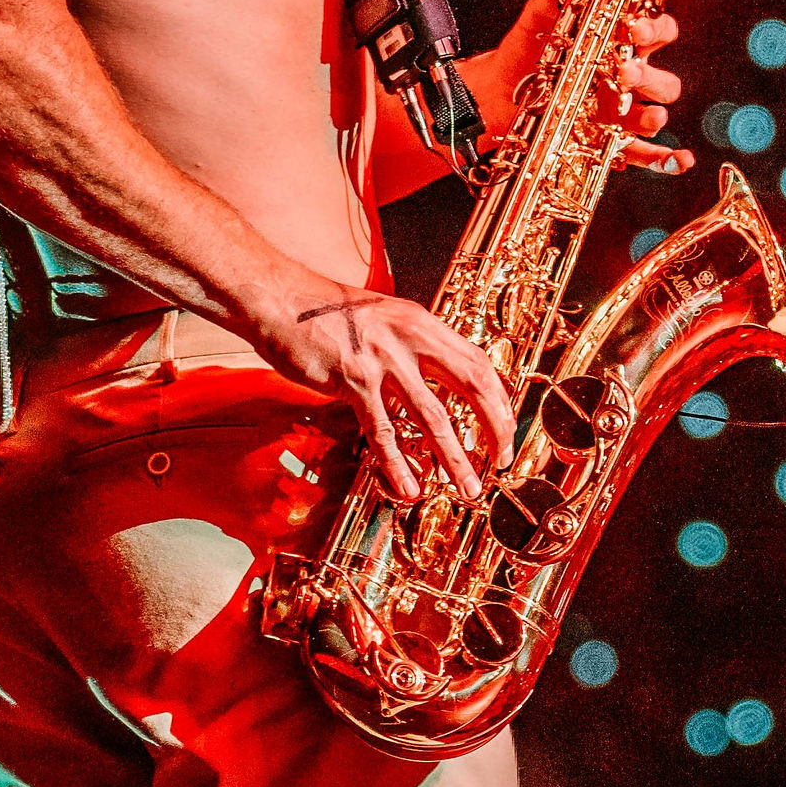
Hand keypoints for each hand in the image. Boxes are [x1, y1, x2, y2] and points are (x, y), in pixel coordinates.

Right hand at [261, 286, 516, 505]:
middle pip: (472, 384)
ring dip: (455, 458)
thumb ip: (411, 346)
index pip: (477, 362)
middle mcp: (410, 337)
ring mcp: (383, 358)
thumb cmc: (325, 313)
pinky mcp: (352, 379)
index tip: (505, 429)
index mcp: (422, 323)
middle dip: (494, 427)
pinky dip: (397, 465)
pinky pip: (382, 430)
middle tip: (501, 460)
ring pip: (433, 417)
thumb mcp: (383, 318)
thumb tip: (436, 381)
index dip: (498, 399)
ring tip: (468, 488)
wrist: (280, 298)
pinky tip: (408, 487)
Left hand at [482, 0, 693, 174]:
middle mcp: (626, 77)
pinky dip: (666, 159)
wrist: (495, 94)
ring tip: (640, 115)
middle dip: (648, 75)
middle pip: (664, 78)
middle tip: (622, 71)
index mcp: (619, 43)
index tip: (633, 28)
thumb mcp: (540, 16)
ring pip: (656, 113)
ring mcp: (620, 111)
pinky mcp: (608, 140)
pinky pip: (645, 153)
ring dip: (653, 115)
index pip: (658, 32)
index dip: (655, 30)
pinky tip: (679, 160)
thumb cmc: (524, 49)